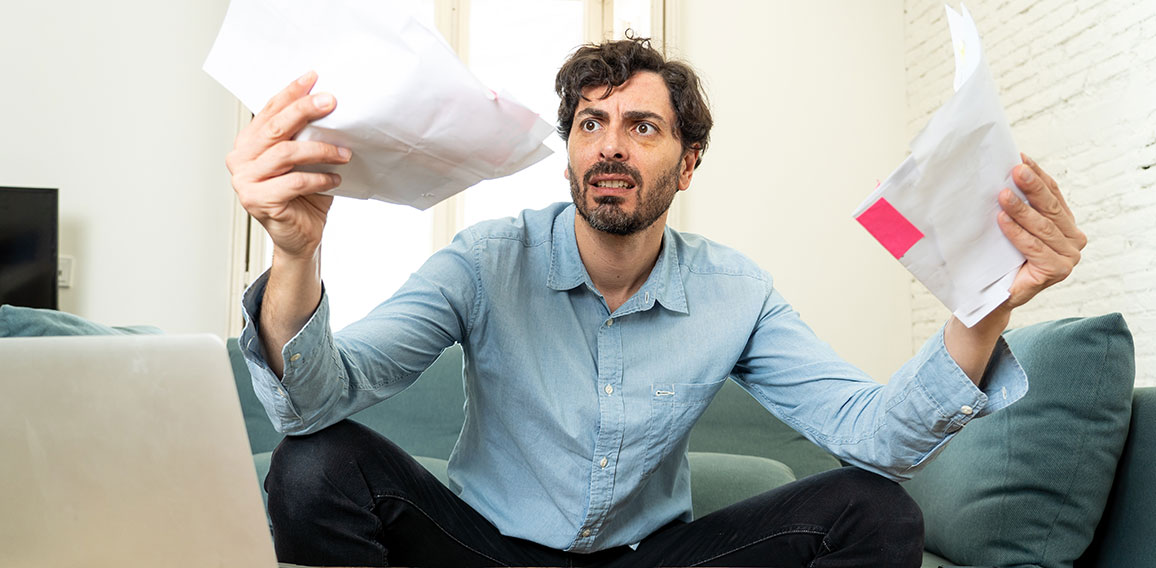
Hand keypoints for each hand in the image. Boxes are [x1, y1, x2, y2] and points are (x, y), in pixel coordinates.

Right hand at [226, 71, 351, 259]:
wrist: (301, 237)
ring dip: (320, 150)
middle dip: (304, 110)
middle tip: (331, 101)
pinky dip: (319, 178)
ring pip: (285, 153)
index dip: (290, 93)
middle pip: (274, 128)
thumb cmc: (303, 197)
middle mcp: (239, 160)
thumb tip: (329, 106)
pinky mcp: (257, 201)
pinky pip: (294, 181)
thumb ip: (304, 137)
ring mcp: (244, 181)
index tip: (312, 78)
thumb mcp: (304, 161)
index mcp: (247, 144)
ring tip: (344, 153)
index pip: (268, 111)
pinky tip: (335, 179)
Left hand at [997, 154, 1086, 308]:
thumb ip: (1019, 204)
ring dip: (1021, 209)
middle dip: (1032, 187)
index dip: (1038, 176)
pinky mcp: (1058, 271)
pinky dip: (1017, 233)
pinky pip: (1034, 247)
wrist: (995, 294)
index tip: (1020, 158)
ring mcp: (1069, 256)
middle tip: (1015, 170)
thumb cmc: (1004, 257)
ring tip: (1002, 195)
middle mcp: (1073, 239)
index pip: (1053, 194)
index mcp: (1066, 224)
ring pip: (1043, 227)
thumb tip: (1006, 171)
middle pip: (1051, 208)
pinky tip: (1002, 220)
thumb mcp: (1013, 225)